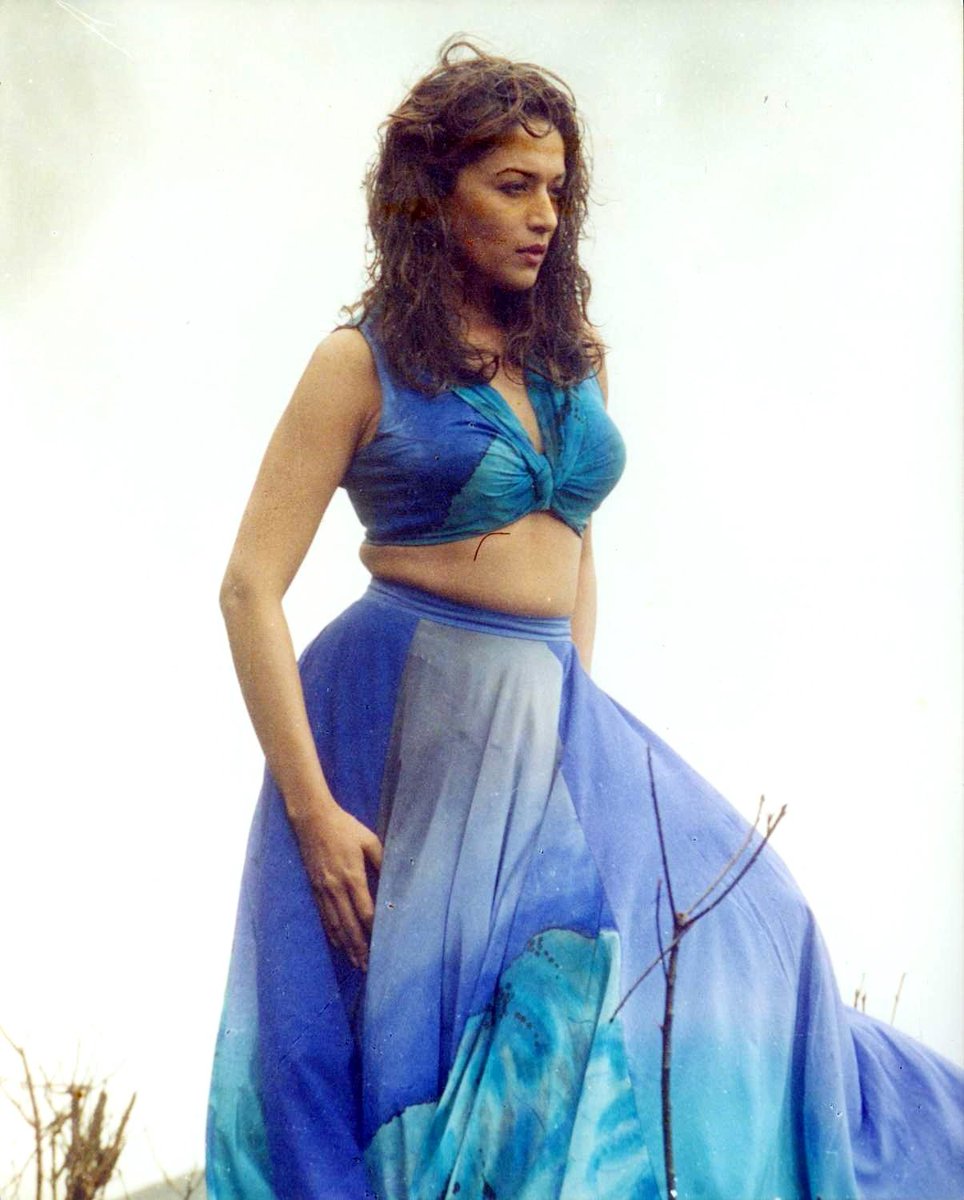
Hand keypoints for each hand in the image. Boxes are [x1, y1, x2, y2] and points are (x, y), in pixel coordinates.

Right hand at [294, 801, 382, 971]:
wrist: (312, 819)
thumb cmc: (344, 827)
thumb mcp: (369, 840)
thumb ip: (381, 860)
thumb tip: (394, 878)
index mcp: (352, 876)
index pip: (365, 911)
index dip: (373, 930)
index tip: (383, 945)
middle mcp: (336, 887)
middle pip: (349, 925)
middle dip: (359, 947)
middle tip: (368, 966)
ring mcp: (323, 889)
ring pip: (335, 925)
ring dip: (346, 945)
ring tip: (355, 961)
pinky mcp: (314, 888)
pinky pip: (324, 916)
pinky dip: (331, 933)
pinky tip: (338, 943)